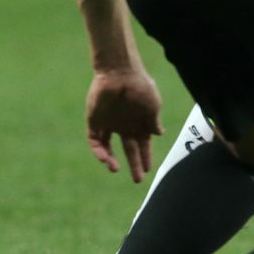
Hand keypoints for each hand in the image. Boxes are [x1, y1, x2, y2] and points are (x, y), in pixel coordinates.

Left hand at [85, 67, 162, 181]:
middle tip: (138, 180)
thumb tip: (159, 134)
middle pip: (129, 149)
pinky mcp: (95, 122)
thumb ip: (153, 121)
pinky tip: (106, 158)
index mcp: (139, 122)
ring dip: (111, 160)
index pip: (143, 144)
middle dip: (134, 164)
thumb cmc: (140, 86)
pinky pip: (95, 141)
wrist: (119, 73)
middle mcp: (125, 125)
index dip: (146, 157)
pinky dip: (100, 151)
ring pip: (109, 148)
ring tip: (115, 169)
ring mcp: (109, 124)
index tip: (149, 169)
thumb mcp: (153, 105)